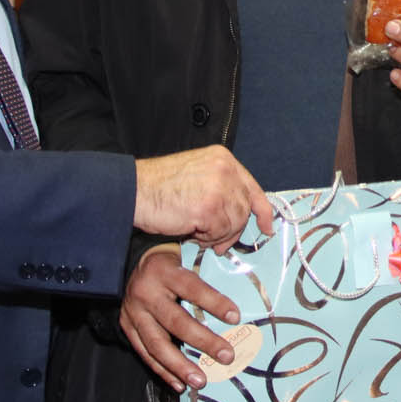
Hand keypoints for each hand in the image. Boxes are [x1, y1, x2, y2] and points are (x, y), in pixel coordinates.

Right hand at [120, 245, 243, 391]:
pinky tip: (179, 383)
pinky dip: (163, 371)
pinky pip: (144, 353)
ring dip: (180, 366)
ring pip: (157, 344)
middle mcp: (146, 293)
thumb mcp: (184, 260)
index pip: (192, 288)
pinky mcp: (127, 327)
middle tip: (226, 356)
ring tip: (200, 380)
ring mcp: (134, 313)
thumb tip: (234, 306)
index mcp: (164, 272)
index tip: (235, 317)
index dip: (213, 302)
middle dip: (203, 341)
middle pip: (175, 321)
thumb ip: (205, 278)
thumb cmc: (168, 266)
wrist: (131, 264)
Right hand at [131, 146, 273, 251]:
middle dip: (233, 230)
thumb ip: (221, 188)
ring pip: (234, 223)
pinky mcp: (209, 207)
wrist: (134, 190)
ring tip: (197, 232)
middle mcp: (225, 169)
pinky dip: (207, 238)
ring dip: (217, 235)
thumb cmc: (158, 187)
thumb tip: (241, 216)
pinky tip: (191, 232)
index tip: (267, 227)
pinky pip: (220, 232)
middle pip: (245, 209)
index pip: (252, 187)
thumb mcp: (197, 175)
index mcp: (223, 158)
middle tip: (218, 243)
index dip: (263, 211)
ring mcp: (219, 187)